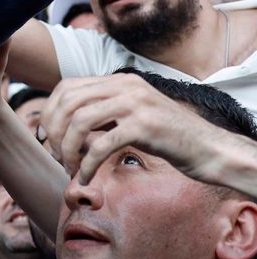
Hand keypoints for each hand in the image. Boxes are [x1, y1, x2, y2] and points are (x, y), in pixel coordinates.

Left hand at [40, 72, 223, 185]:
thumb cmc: (168, 137)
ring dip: (68, 149)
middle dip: (55, 131)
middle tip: (56, 155)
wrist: (210, 149)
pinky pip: (101, 145)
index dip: (50, 111)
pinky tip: (84, 177)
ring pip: (80, 121)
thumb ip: (104, 111)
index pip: (68, 87)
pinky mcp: (144, 127)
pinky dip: (86, 164)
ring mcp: (135, 104)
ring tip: (69, 167)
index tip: (47, 135)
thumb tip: (66, 122)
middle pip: (68, 103)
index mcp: (119, 80)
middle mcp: (125, 86)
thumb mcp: (133, 114)